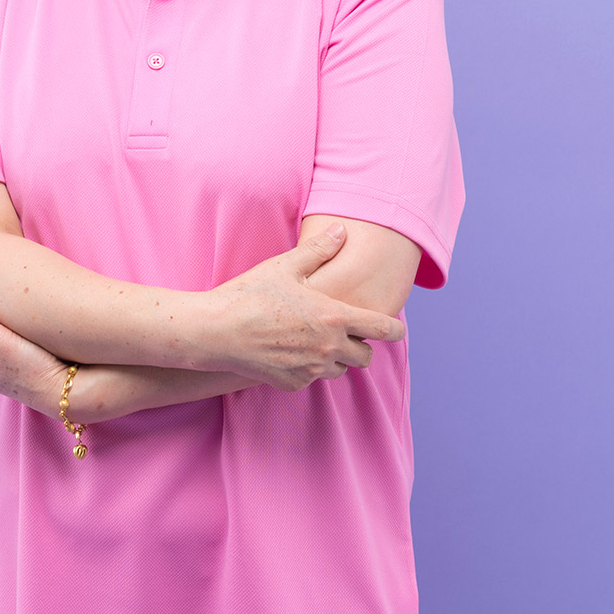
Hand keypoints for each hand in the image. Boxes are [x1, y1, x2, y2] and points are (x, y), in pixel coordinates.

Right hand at [203, 222, 404, 390]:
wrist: (216, 331)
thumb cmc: (250, 294)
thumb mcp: (285, 266)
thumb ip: (319, 249)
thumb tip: (342, 230)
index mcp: (334, 317)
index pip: (381, 329)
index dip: (395, 329)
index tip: (397, 328)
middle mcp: (328, 348)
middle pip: (365, 357)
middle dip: (360, 345)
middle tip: (344, 331)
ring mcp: (311, 369)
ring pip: (339, 370)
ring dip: (335, 358)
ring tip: (314, 340)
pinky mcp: (293, 383)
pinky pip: (312, 378)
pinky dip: (309, 368)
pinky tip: (290, 351)